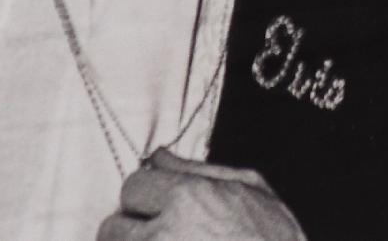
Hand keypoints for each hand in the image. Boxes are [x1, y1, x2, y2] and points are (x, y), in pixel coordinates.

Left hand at [97, 149, 306, 240]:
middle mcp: (165, 234)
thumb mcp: (250, 188)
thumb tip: (159, 155)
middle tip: (157, 235)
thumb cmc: (275, 237)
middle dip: (130, 229)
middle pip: (112, 226)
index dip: (145, 195)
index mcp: (188, 197)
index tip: (157, 205)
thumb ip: (198, 169)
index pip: (132, 185)